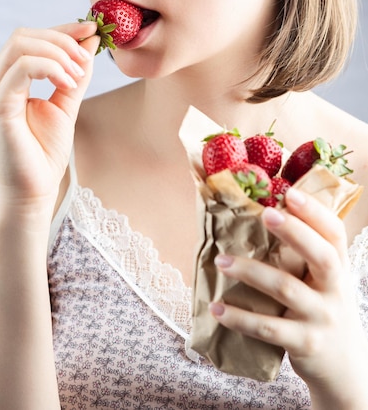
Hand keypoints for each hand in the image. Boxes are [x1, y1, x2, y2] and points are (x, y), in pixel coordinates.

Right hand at [0, 21, 98, 215]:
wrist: (32, 192)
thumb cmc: (44, 154)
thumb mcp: (66, 105)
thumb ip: (76, 74)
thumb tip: (91, 41)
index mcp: (8, 81)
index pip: (31, 39)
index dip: (62, 29)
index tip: (91, 29)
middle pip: (24, 35)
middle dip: (62, 39)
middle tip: (87, 58)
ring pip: (20, 45)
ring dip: (58, 53)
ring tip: (78, 75)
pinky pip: (20, 68)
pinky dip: (50, 68)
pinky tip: (68, 84)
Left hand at [210, 188, 367, 400]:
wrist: (345, 370)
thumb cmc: (324, 312)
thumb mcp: (325, 283)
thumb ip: (304, 257)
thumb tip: (265, 215)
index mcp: (338, 269)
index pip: (335, 234)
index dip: (315, 212)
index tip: (291, 193)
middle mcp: (335, 290)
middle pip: (321, 256)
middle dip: (294, 232)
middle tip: (265, 214)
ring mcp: (321, 318)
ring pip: (286, 289)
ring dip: (250, 272)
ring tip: (221, 260)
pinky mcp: (305, 344)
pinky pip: (269, 328)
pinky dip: (241, 318)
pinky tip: (218, 309)